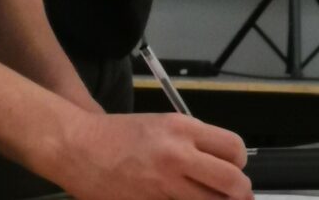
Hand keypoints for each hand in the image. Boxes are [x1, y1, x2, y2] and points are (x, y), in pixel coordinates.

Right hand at [52, 112, 252, 199]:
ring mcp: (162, 184)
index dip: (240, 163)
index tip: (236, 170)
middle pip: (231, 181)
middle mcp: (177, 155)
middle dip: (240, 192)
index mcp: (184, 129)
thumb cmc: (120, 135)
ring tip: (212, 199)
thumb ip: (194, 142)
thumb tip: (223, 164)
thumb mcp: (164, 125)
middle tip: (238, 196)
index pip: (234, 148)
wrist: (78, 146)